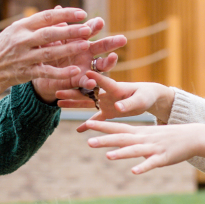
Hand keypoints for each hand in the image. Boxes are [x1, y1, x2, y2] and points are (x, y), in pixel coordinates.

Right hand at [0, 8, 101, 98]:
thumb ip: (35, 24)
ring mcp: (23, 57)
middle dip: (70, 31)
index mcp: (20, 26)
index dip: (65, 14)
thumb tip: (58, 14)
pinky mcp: (26, 73)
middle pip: (49, 33)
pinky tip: (75, 71)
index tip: (82, 13)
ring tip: (85, 45)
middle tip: (88, 29)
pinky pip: (46, 72)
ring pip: (50, 52)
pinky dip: (61, 72)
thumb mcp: (15, 31)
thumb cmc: (4, 48)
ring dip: (68, 48)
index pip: (46, 16)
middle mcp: (21, 40)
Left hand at [29, 14, 124, 102]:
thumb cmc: (48, 51)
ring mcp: (86, 66)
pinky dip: (91, 82)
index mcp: (79, 39)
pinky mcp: (80, 81)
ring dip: (109, 62)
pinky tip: (93, 82)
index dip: (95, 26)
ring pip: (102, 65)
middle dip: (112, 42)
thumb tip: (58, 8)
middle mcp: (87, 52)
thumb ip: (56, 26)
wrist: (41, 72)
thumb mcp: (51, 38)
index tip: (99, 22)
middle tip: (122, 39)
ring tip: (114, 58)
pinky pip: (87, 82)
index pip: (90, 30)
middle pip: (102, 46)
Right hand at [54, 72, 175, 126]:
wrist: (148, 97)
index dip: (93, 78)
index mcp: (115, 87)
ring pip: (86, 103)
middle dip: (72, 91)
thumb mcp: (140, 100)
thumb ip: (129, 104)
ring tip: (57, 103)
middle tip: (56, 90)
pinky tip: (78, 130)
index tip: (81, 73)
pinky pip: (95, 118)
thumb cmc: (146, 95)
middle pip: (86, 92)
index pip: (102, 82)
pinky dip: (88, 124)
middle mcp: (107, 93)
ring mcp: (105, 102)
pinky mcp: (108, 111)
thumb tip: (118, 107)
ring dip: (73, 103)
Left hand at [83, 120, 204, 173]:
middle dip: (106, 140)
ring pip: (135, 150)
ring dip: (122, 153)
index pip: (118, 127)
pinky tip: (134, 172)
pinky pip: (152, 163)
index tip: (86, 124)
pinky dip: (143, 167)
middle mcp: (144, 138)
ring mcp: (153, 148)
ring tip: (108, 156)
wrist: (193, 136)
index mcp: (139, 133)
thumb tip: (118, 143)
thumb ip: (134, 139)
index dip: (103, 126)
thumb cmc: (169, 137)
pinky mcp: (163, 158)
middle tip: (88, 141)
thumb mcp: (149, 135)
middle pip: (122, 139)